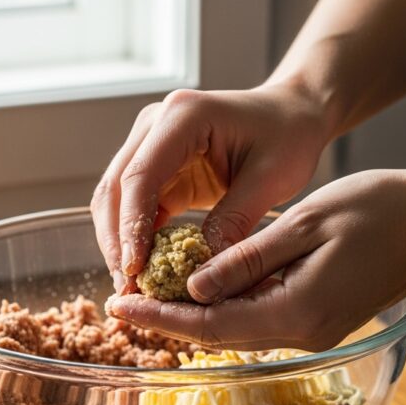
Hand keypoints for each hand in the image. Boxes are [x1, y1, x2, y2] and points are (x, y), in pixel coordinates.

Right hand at [91, 82, 326, 287]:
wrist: (290, 116)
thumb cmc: (287, 138)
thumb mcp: (270, 180)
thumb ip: (234, 221)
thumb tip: (202, 272)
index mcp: (183, 116)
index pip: (140, 176)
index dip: (131, 226)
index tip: (134, 269)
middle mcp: (156, 125)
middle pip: (115, 188)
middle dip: (116, 241)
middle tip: (127, 288)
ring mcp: (151, 145)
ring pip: (115, 200)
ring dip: (118, 244)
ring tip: (130, 287)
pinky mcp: (158, 169)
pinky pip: (134, 208)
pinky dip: (134, 240)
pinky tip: (144, 272)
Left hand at [107, 168, 405, 350]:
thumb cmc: (380, 211)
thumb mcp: (306, 223)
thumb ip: (247, 259)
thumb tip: (195, 288)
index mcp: (295, 313)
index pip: (210, 326)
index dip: (160, 318)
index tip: (119, 308)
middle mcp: (300, 335)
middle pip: (217, 337)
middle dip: (167, 322)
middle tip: (120, 305)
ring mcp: (310, 333)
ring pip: (236, 330)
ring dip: (192, 318)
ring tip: (147, 298)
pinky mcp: (316, 321)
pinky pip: (258, 320)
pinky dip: (224, 308)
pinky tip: (199, 291)